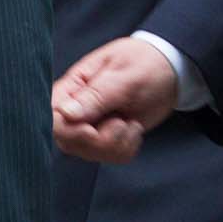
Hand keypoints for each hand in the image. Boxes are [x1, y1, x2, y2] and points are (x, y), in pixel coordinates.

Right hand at [52, 37, 178, 163]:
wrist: (170, 70)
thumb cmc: (146, 63)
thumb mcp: (126, 75)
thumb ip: (97, 95)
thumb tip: (66, 114)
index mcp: (71, 88)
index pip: (52, 120)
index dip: (71, 132)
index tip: (93, 129)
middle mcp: (74, 112)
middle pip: (69, 143)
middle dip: (102, 140)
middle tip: (123, 120)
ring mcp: (87, 129)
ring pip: (91, 154)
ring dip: (119, 142)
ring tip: (130, 120)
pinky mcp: (104, 140)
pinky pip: (111, 158)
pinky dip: (128, 146)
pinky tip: (132, 128)